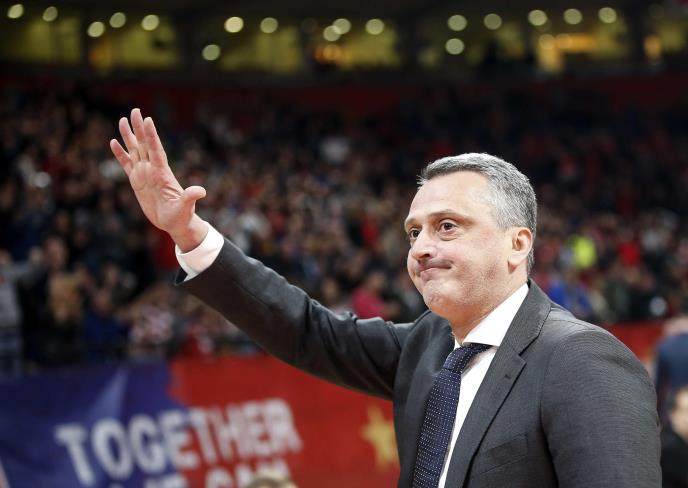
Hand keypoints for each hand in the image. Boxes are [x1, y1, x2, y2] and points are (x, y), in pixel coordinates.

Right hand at [110, 108, 207, 250]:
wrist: (175, 223)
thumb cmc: (182, 216)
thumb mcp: (186, 207)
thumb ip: (190, 197)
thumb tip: (201, 191)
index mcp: (163, 173)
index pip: (156, 149)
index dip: (152, 135)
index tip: (148, 119)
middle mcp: (153, 170)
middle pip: (144, 144)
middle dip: (139, 128)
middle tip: (134, 110)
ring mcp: (144, 174)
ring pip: (135, 150)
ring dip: (128, 136)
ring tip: (122, 120)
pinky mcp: (137, 182)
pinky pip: (127, 164)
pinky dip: (120, 154)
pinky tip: (114, 142)